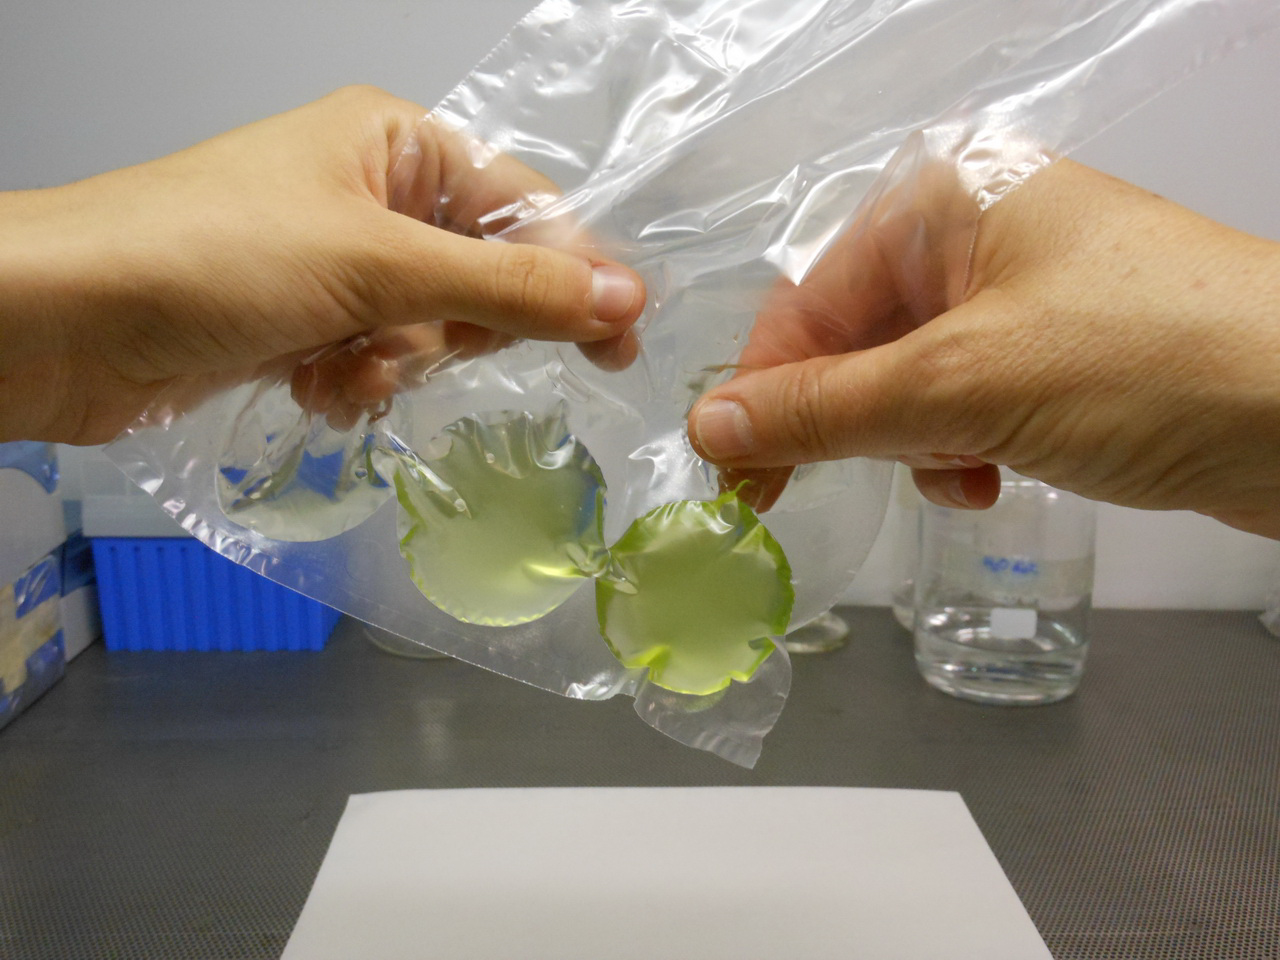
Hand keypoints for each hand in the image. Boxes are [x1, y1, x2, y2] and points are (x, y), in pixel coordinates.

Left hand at [0, 85, 644, 443]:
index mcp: (396, 143)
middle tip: (413, 345)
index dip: (573, 274)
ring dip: (394, 364)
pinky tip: (313, 386)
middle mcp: (371, 195)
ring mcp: (335, 262)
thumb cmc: (212, 257)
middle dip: (452, 330)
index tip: (617, 341)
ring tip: (342, 367)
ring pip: (429, 332)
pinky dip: (355, 383)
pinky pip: (376, 361)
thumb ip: (510, 287)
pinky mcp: (302, 321)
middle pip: (479, 276)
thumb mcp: (380, 264)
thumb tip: (623, 297)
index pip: (523, 206)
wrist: (63, 322)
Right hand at [689, 157, 1279, 538]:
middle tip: (801, 499)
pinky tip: (996, 477)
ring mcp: (1026, 293)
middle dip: (853, 423)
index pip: (810, 299)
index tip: (733, 475)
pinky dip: (965, 447)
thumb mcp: (962, 386)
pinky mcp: (1064, 351)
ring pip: (910, 381)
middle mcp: (980, 233)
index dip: (764, 391)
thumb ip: (825, 408)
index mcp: (946, 200)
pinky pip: (968, 400)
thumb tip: (708, 422)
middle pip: (858, 341)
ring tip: (964, 472)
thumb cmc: (1146, 365)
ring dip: (916, 443)